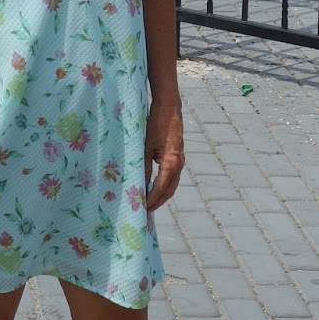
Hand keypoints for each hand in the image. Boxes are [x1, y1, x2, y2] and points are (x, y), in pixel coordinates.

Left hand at [143, 94, 184, 211]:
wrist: (169, 107)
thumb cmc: (155, 124)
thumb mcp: (145, 146)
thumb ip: (142, 166)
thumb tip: (137, 185)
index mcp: (171, 163)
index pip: (161, 189)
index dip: (152, 200)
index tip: (142, 210)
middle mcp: (179, 164)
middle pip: (169, 190)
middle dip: (158, 202)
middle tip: (145, 212)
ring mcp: (180, 160)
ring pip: (172, 184)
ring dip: (162, 195)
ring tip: (149, 203)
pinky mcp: (178, 156)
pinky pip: (172, 176)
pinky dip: (164, 185)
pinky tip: (154, 188)